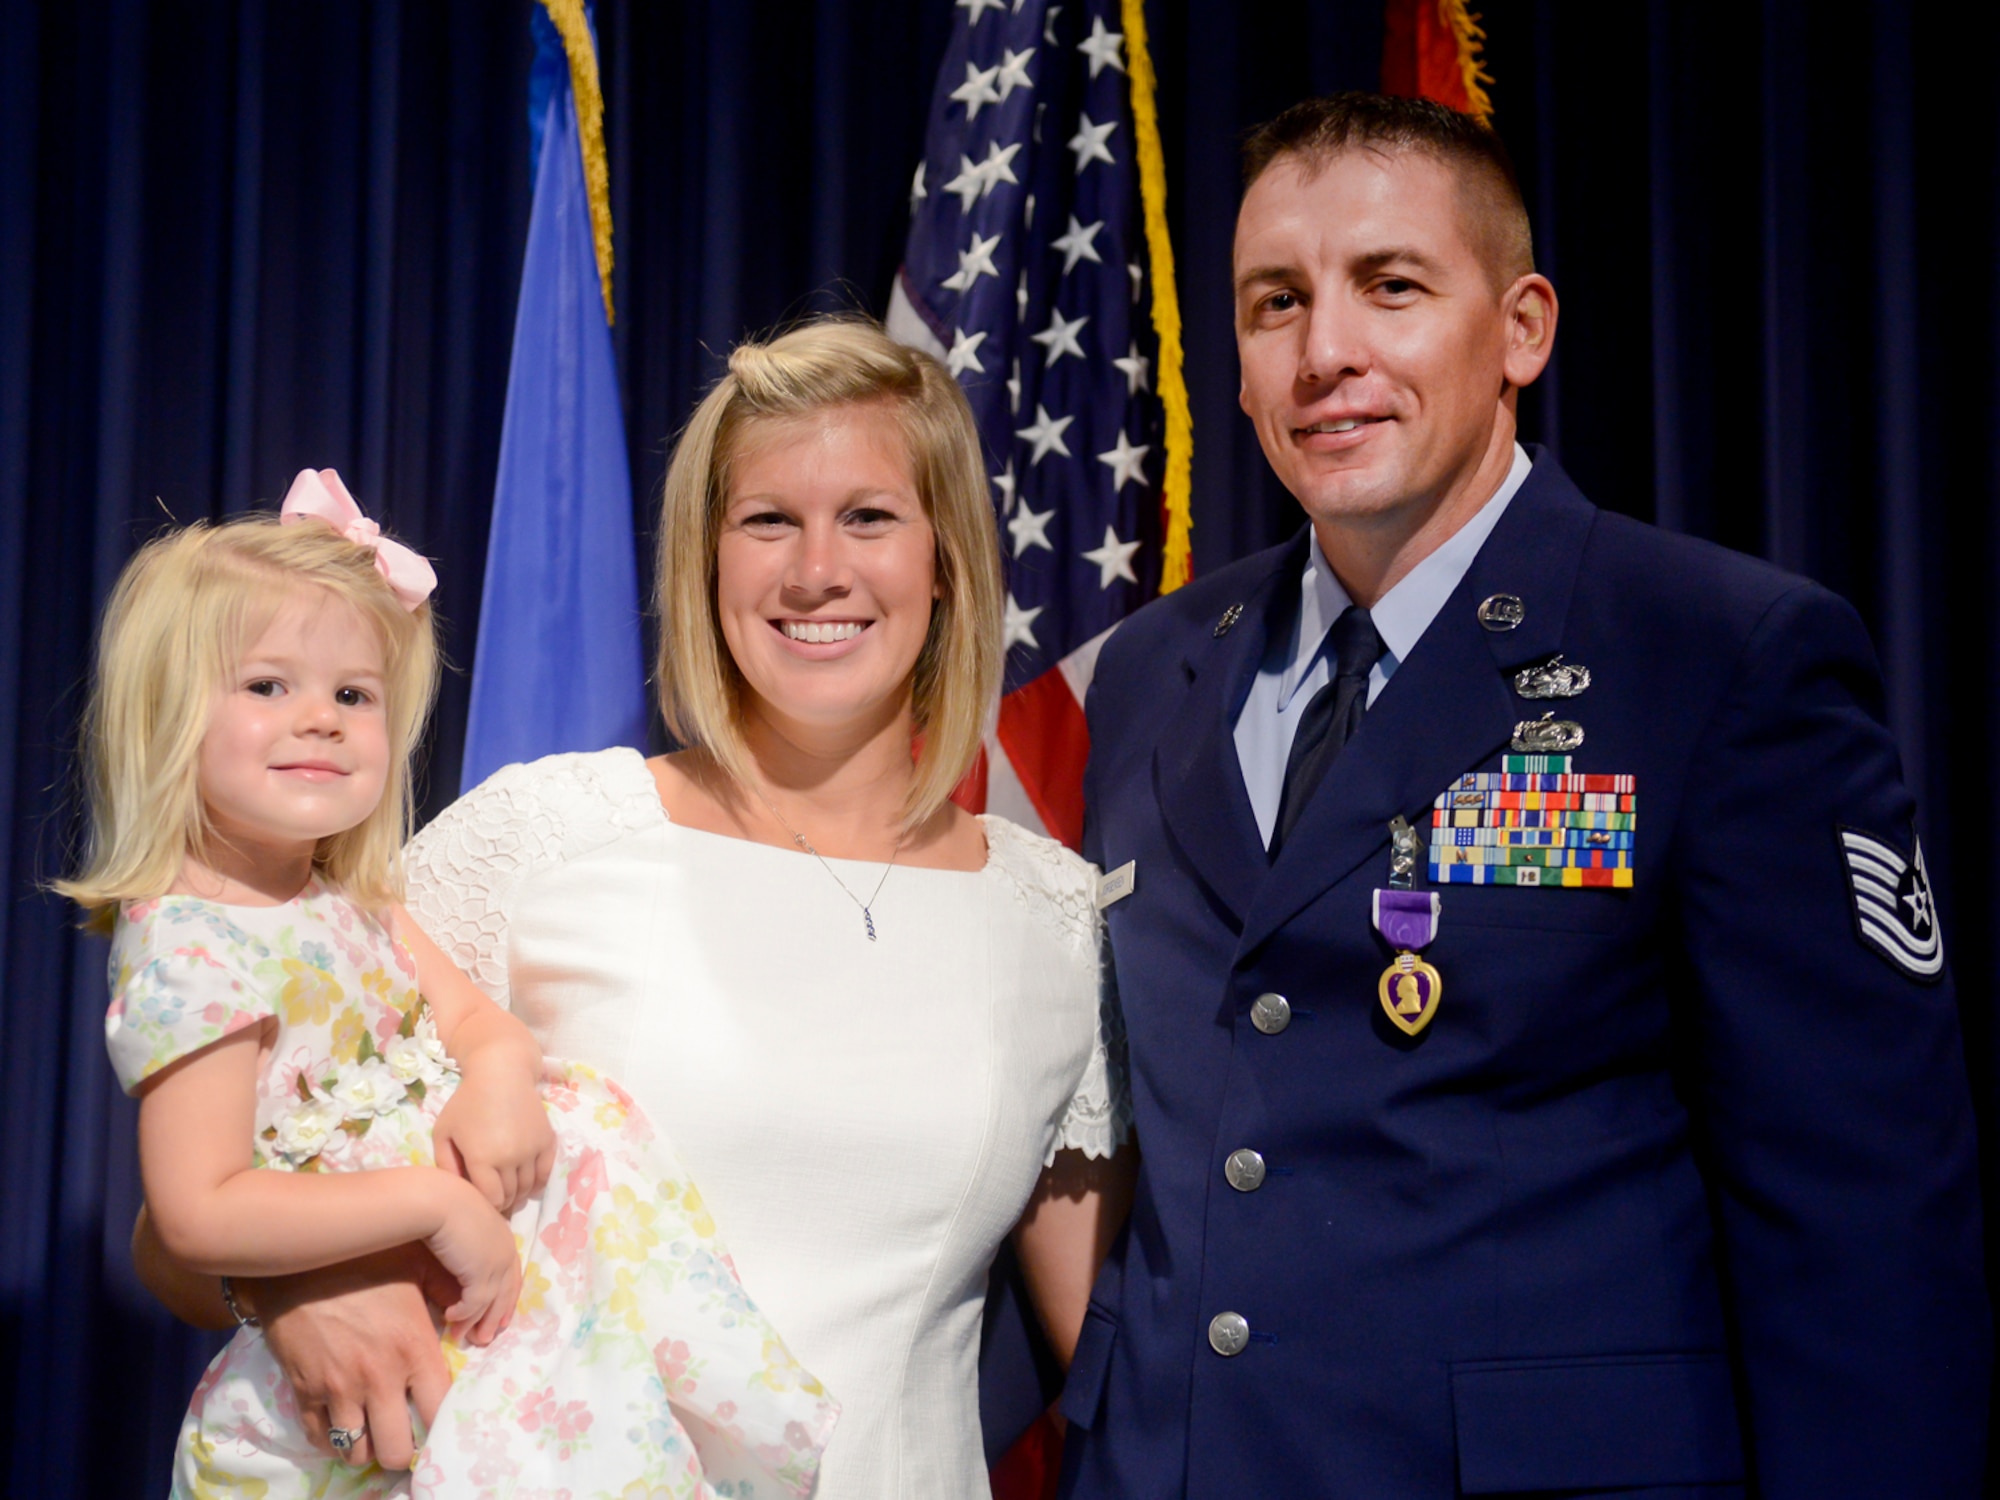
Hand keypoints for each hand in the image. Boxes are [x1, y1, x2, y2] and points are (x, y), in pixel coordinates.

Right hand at [251, 1244, 457, 1470]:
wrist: (299, 1256)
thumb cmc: (365, 1257)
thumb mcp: (417, 1266)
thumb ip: (448, 1295)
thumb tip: (472, 1320)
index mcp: (414, 1347)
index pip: (438, 1411)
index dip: (440, 1424)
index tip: (436, 1420)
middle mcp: (378, 1377)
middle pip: (396, 1449)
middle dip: (402, 1449)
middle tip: (403, 1435)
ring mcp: (338, 1388)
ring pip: (356, 1452)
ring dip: (367, 1447)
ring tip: (373, 1432)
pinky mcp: (303, 1391)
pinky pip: (319, 1439)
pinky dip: (332, 1440)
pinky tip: (342, 1425)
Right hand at [425, 1174, 522, 1345]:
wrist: (437, 1201)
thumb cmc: (443, 1204)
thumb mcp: (463, 1223)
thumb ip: (469, 1243)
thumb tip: (462, 1262)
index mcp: (503, 1237)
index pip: (511, 1274)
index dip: (506, 1297)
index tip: (501, 1317)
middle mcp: (506, 1250)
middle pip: (505, 1292)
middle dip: (495, 1318)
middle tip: (484, 1338)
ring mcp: (497, 1262)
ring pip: (490, 1302)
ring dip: (476, 1322)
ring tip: (463, 1337)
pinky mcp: (481, 1273)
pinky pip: (474, 1303)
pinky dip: (463, 1314)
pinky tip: (449, 1318)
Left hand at [431, 1067, 555, 1214]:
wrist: (501, 1073)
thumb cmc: (467, 1102)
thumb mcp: (443, 1132)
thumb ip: (445, 1165)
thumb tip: (459, 1191)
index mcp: (482, 1159)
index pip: (491, 1200)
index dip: (487, 1207)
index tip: (482, 1204)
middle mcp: (510, 1158)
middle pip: (510, 1195)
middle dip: (502, 1201)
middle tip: (495, 1198)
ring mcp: (531, 1149)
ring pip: (529, 1187)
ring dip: (519, 1193)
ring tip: (509, 1190)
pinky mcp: (547, 1140)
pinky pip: (546, 1173)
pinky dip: (538, 1182)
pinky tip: (528, 1180)